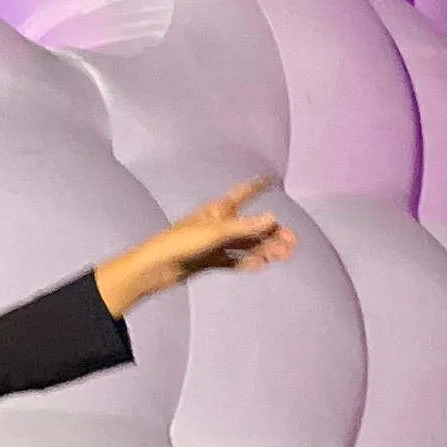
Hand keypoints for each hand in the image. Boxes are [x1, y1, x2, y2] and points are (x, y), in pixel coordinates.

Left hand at [93, 177, 296, 316]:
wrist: (154, 268)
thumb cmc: (179, 243)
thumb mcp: (215, 233)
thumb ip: (244, 227)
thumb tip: (272, 218)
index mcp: (217, 210)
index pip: (242, 193)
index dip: (256, 186)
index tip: (270, 178)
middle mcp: (217, 224)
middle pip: (250, 225)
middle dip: (271, 232)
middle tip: (292, 243)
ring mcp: (213, 243)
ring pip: (244, 245)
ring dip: (264, 249)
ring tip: (282, 256)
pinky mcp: (208, 261)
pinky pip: (233, 260)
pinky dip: (246, 262)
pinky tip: (260, 265)